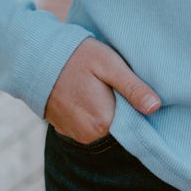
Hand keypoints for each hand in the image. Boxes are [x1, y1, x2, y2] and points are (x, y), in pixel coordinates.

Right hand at [45, 38, 160, 143]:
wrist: (34, 57)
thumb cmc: (75, 56)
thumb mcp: (109, 64)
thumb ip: (133, 88)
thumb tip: (156, 107)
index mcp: (103, 122)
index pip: (134, 123)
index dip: (136, 106)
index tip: (132, 89)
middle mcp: (89, 135)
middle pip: (118, 125)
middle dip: (120, 107)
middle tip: (111, 83)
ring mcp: (75, 134)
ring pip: (102, 125)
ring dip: (104, 109)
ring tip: (96, 86)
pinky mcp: (64, 129)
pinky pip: (87, 124)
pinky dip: (89, 112)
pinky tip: (85, 93)